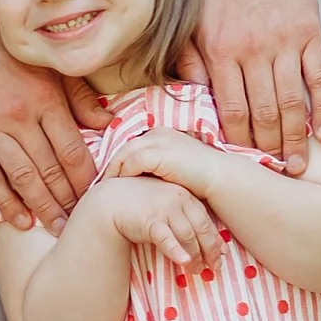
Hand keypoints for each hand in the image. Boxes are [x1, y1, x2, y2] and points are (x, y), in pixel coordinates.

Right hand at [0, 14, 93, 232]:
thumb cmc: (5, 49)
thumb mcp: (48, 66)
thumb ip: (78, 97)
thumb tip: (109, 123)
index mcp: (45, 99)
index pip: (73, 150)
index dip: (86, 180)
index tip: (97, 198)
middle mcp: (19, 116)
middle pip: (50, 169)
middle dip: (67, 200)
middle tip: (79, 223)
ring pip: (21, 177)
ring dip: (41, 207)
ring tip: (55, 227)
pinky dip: (5, 200)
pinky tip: (18, 219)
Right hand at [98, 173, 223, 276]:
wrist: (112, 200)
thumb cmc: (140, 205)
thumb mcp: (165, 206)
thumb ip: (182, 217)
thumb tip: (201, 240)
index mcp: (185, 195)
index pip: (205, 220)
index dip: (215, 239)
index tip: (222, 255)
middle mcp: (178, 199)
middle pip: (200, 228)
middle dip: (210, 250)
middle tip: (215, 268)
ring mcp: (164, 209)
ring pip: (187, 235)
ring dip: (195, 255)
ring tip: (197, 271)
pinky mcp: (150, 220)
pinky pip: (167, 237)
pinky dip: (177, 251)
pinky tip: (184, 262)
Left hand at [108, 129, 231, 193]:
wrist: (219, 178)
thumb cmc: (200, 179)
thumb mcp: (175, 169)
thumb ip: (158, 169)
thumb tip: (140, 182)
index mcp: (162, 134)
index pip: (133, 145)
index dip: (120, 161)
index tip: (111, 177)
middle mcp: (159, 133)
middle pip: (125, 147)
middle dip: (112, 165)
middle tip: (101, 183)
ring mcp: (159, 141)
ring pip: (125, 153)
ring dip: (114, 170)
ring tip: (106, 187)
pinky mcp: (160, 153)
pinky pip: (132, 162)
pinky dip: (123, 174)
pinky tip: (120, 187)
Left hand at [189, 0, 320, 172]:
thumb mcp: (193, 19)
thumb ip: (192, 60)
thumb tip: (192, 99)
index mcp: (221, 50)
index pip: (230, 109)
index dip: (237, 142)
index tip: (242, 163)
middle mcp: (253, 50)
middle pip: (264, 113)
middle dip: (268, 149)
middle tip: (275, 175)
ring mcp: (286, 42)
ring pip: (292, 102)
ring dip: (296, 138)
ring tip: (298, 164)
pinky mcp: (311, 33)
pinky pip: (320, 78)